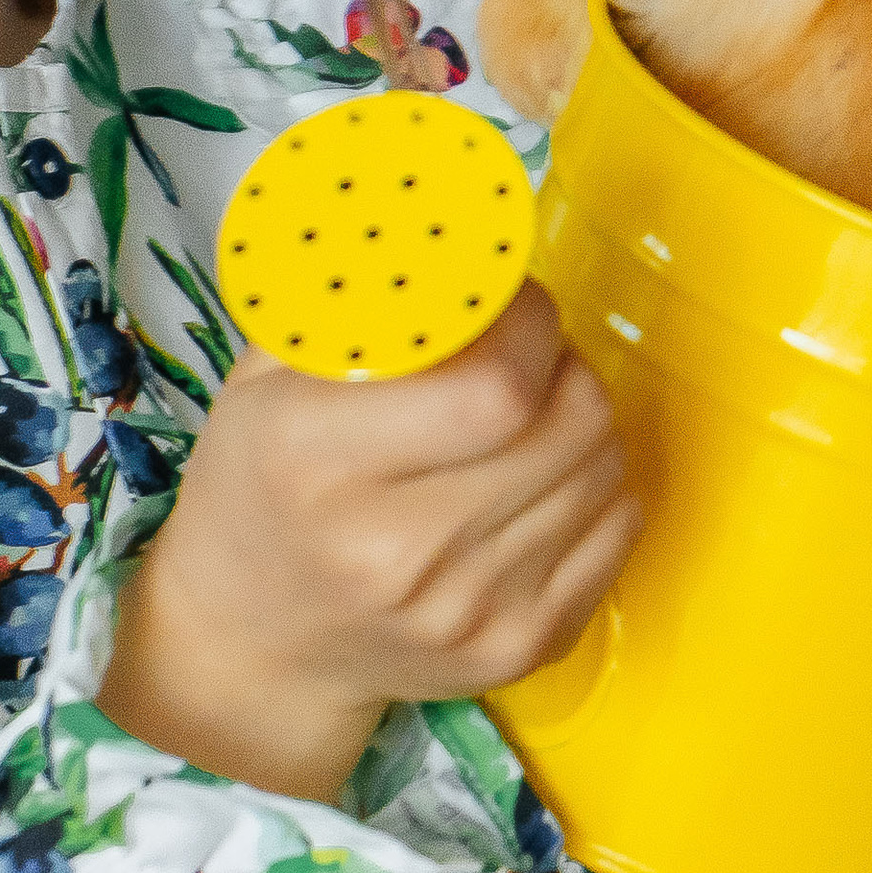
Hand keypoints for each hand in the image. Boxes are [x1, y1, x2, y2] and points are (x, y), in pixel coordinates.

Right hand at [96, 282, 637, 803]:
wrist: (254, 643)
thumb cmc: (261, 483)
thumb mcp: (268, 374)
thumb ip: (352, 294)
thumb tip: (447, 221)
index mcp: (315, 460)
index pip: (493, 385)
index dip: (527, 324)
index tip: (509, 303)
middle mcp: (393, 548)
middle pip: (564, 424)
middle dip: (562, 362)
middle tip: (524, 352)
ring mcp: (463, 612)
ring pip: (602, 471)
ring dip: (581, 417)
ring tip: (529, 411)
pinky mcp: (515, 651)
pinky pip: (617, 533)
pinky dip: (598, 486)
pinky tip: (543, 476)